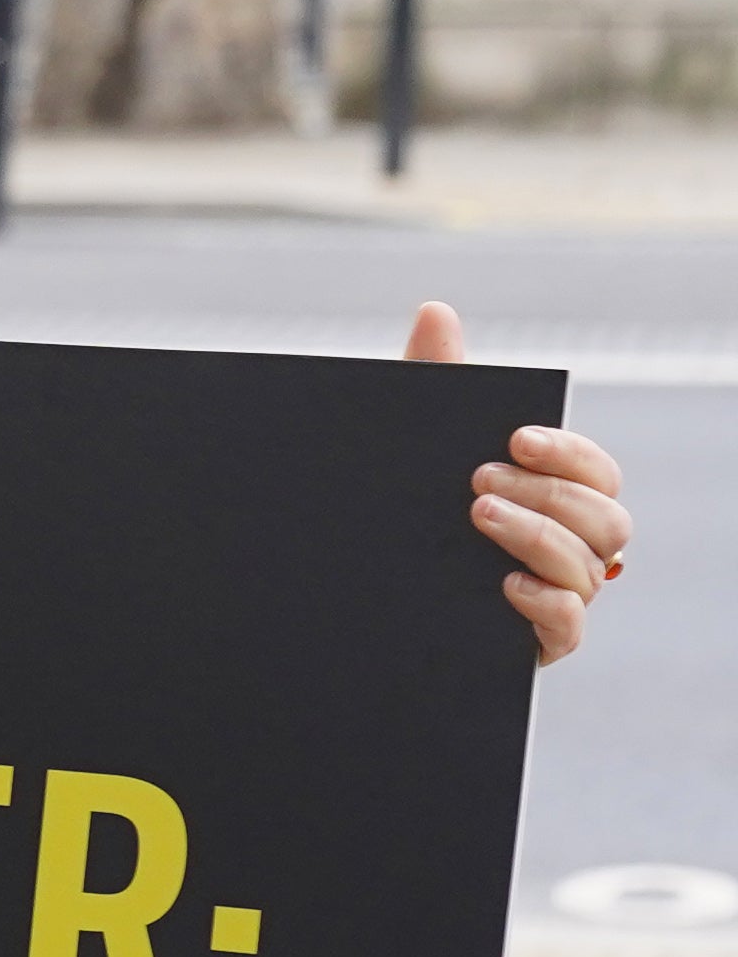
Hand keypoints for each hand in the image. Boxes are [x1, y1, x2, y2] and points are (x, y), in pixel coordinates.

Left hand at [408, 301, 630, 663]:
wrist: (350, 597)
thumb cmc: (403, 512)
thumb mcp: (411, 451)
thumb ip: (430, 381)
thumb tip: (435, 312)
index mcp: (557, 498)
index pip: (595, 471)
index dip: (569, 453)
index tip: (517, 438)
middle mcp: (570, 546)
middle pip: (605, 518)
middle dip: (549, 495)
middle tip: (480, 482)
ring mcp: (557, 596)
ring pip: (590, 568)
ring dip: (540, 538)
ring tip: (479, 518)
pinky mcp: (534, 644)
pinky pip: (568, 628)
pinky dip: (548, 604)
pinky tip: (505, 585)